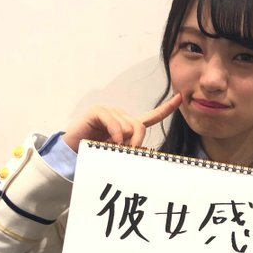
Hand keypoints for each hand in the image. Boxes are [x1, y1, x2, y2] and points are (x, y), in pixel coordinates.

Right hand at [62, 94, 181, 151]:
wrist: (72, 153)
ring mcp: (110, 112)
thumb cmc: (95, 154)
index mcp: (128, 126)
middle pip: (140, 126)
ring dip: (122, 142)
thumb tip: (142, 149)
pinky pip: (115, 124)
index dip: (166, 108)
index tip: (180, 98)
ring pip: (128, 127)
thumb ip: (132, 149)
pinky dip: (115, 135)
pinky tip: (109, 142)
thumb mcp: (119, 153)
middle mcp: (121, 116)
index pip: (152, 116)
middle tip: (127, 153)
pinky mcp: (98, 112)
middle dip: (136, 142)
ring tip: (109, 148)